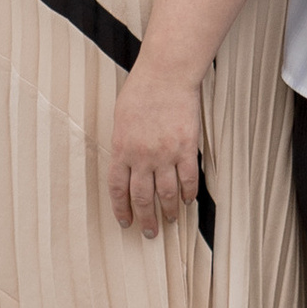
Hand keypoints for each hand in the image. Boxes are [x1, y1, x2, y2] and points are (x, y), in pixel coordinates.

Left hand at [110, 60, 201, 235]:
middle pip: (142, 197)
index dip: (121, 209)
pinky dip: (188, 193)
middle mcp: (142, 156)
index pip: (118, 188)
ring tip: (170, 220)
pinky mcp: (186, 149)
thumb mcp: (121, 119)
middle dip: (145, 219)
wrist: (166, 75)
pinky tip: (187, 200)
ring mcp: (165, 154)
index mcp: (121, 148)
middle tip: (149, 233)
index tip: (125, 222)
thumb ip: (123, 145)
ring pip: (166, 194)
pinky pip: (188, 179)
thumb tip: (126, 165)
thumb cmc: (141, 91)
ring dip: (168, 211)